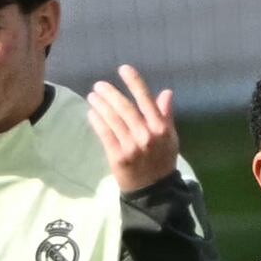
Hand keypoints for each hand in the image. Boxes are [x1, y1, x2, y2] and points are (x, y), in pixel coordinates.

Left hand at [87, 63, 180, 193]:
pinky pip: (104, 134)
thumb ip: (166, 115)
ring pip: (112, 119)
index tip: (123, 69)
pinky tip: (91, 113)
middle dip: (109, 93)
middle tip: (99, 85)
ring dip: (100, 104)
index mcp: (160, 128)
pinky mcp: (118, 156)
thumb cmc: (162, 161)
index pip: (146, 100)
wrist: (154, 191)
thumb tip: (166, 92)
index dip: (134, 82)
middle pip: (124, 108)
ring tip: (92, 96)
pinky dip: (96, 121)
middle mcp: (146, 135)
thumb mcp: (169, 138)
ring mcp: (131, 146)